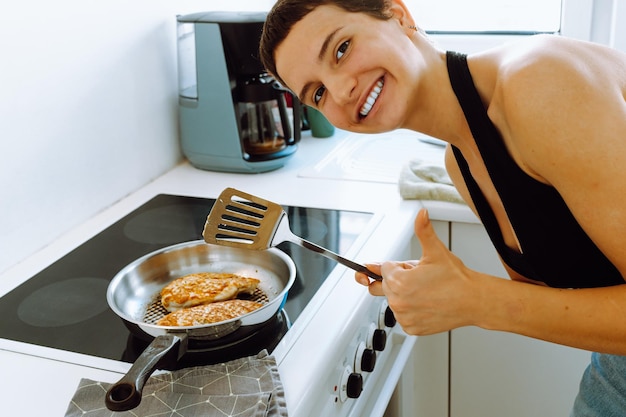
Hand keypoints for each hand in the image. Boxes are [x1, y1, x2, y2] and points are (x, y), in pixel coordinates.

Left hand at [373, 208, 479, 334]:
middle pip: (387, 284)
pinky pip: (403, 314)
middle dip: (400, 279)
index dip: (402, 266)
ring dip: (405, 294)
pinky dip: (411, 309)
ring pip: (394, 300)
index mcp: (399, 281)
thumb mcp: (436, 251)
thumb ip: (424, 230)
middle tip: (423, 279)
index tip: (415, 269)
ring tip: (427, 291)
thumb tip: (421, 213)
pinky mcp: (410, 328)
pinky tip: (426, 303)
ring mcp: (404, 316)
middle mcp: (397, 301)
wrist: (473, 301)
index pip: (385, 268)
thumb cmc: (456, 278)